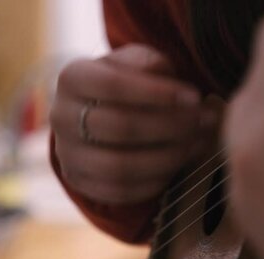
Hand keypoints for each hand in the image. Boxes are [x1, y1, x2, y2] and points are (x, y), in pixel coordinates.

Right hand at [50, 44, 215, 204]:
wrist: (100, 114)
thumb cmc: (129, 83)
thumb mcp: (139, 63)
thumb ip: (153, 65)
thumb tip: (173, 85)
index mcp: (72, 77)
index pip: (112, 86)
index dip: (158, 93)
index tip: (194, 97)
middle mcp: (60, 117)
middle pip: (119, 128)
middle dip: (170, 127)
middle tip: (203, 122)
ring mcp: (67, 154)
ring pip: (120, 166)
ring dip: (168, 157)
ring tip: (198, 143)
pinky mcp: (81, 183)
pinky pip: (122, 191)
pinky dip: (157, 179)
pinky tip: (180, 163)